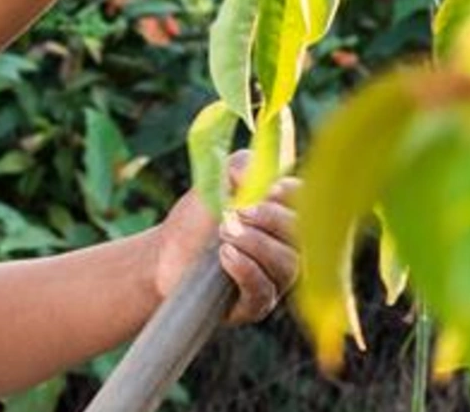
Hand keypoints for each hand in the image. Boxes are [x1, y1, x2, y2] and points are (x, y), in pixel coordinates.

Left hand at [151, 150, 299, 323]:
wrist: (162, 257)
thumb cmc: (195, 221)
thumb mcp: (214, 184)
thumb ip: (238, 167)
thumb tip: (258, 175)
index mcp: (281, 215)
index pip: (307, 202)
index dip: (292, 195)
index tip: (269, 190)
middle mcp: (286, 247)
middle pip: (302, 234)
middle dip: (271, 219)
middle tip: (237, 212)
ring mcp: (274, 278)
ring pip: (288, 264)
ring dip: (256, 244)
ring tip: (224, 234)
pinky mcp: (256, 304)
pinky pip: (265, 290)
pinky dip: (246, 269)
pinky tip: (225, 255)